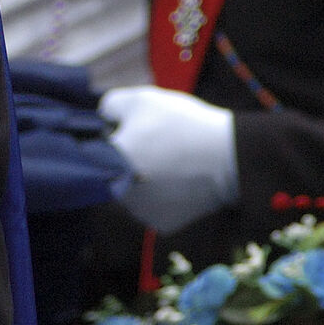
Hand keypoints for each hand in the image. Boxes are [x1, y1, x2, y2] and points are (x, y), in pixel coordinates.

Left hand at [100, 85, 237, 232]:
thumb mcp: (141, 99)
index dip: (112, 134)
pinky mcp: (161, 225)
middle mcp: (119, 194)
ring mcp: (140, 213)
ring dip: (142, 178)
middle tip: (156, 144)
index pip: (93, 148)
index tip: (132, 128)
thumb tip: (102, 119)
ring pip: (131, 190)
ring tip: (170, 160)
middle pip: (112, 170)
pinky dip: (161, 195)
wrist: (230, 158)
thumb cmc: (182, 124)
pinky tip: (177, 180)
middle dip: (128, 157)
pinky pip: (152, 207)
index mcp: (109, 163)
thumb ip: (108, 106)